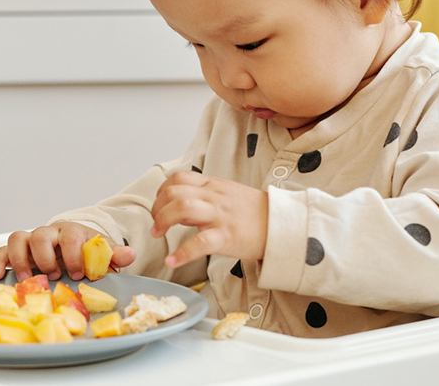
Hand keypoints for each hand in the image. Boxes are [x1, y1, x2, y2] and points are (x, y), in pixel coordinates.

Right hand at [0, 221, 135, 281]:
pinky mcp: (17, 251)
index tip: (78, 273)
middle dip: (46, 257)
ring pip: (18, 238)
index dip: (73, 254)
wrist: (73, 247)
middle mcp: (49, 233)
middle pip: (41, 235)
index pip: (70, 236)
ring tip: (27, 280)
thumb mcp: (102, 252)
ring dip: (21, 260)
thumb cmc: (86, 251)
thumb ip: (113, 254)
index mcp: (72, 231)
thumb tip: (130, 254)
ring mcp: (31, 241)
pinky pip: (2, 249)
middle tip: (54, 276)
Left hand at [150, 171, 267, 268]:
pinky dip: (181, 253)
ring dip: (162, 221)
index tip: (159, 206)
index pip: (179, 178)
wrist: (281, 225)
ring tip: (158, 235)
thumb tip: (180, 204)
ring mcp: (220, 215)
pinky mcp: (226, 236)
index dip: (162, 191)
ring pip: (182, 208)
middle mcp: (214, 196)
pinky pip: (199, 243)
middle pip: (174, 192)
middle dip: (157, 208)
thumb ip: (204, 195)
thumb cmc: (254, 212)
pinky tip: (172, 261)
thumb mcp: (228, 194)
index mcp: (213, 185)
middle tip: (156, 224)